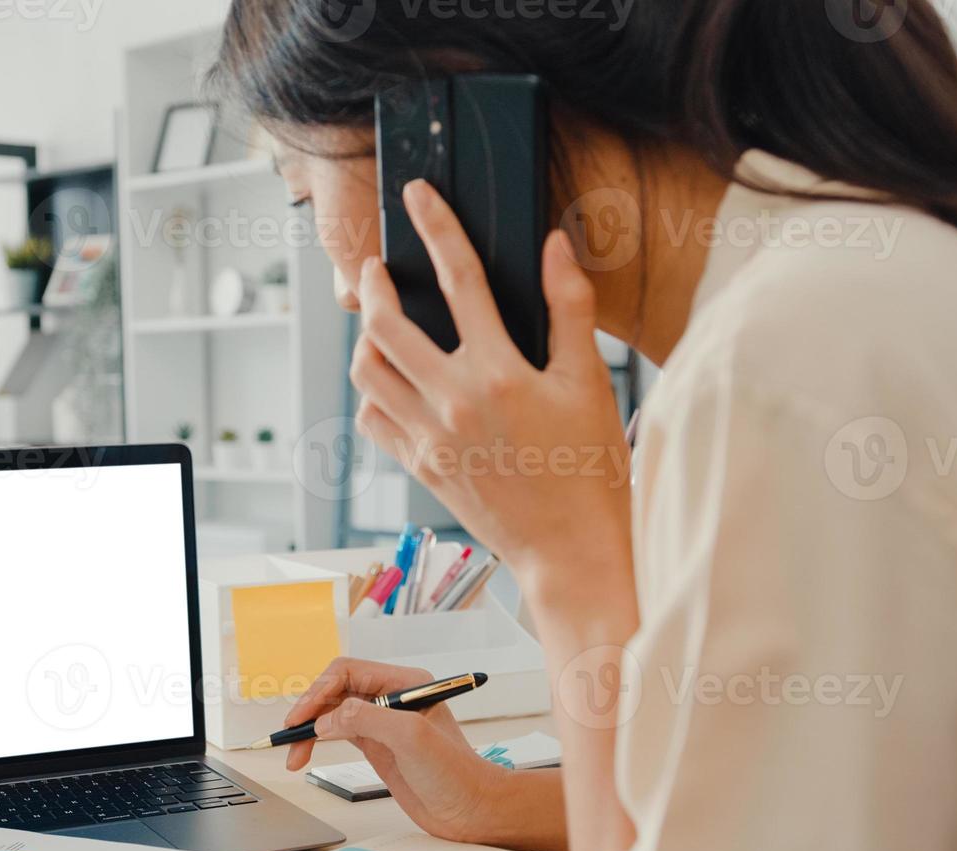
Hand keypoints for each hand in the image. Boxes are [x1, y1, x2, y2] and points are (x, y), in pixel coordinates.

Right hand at [283, 658, 511, 843]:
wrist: (472, 811)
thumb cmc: (456, 773)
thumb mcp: (411, 738)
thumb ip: (367, 719)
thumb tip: (326, 719)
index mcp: (405, 683)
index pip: (348, 671)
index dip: (320, 691)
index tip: (302, 718)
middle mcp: (391, 697)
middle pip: (335, 690)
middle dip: (309, 709)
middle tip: (290, 735)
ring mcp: (382, 722)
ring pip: (332, 712)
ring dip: (308, 729)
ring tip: (292, 755)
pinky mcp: (376, 745)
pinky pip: (337, 733)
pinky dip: (316, 742)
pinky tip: (305, 755)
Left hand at [350, 180, 632, 594]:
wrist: (571, 548)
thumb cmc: (590, 468)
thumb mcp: (589, 382)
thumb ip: (570, 307)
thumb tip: (555, 244)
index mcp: (500, 374)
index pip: (461, 280)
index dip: (437, 227)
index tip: (417, 196)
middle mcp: (454, 403)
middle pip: (386, 325)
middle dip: (374, 285)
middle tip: (378, 269)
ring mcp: (430, 439)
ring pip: (367, 373)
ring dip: (366, 339)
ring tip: (380, 322)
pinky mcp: (419, 468)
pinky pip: (373, 419)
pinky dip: (373, 392)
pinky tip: (391, 382)